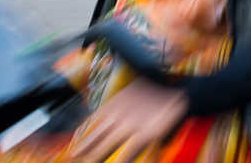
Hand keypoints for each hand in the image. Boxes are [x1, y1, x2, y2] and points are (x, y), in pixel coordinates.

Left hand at [66, 77, 188, 162]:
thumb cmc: (153, 96)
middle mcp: (119, 114)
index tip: (72, 147)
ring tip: (86, 162)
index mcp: (115, 104)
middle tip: (72, 158)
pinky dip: (120, 161)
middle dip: (83, 150)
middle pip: (96, 136)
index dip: (81, 135)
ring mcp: (131, 125)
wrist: (178, 96)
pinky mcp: (144, 135)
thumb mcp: (131, 93)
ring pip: (106, 146)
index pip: (92, 122)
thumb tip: (100, 118)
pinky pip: (127, 152)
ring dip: (94, 156)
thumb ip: (117, 105)